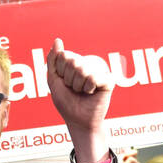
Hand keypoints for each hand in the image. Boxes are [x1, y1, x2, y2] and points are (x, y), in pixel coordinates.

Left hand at [46, 38, 114, 162]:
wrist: (78, 121)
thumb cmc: (66, 103)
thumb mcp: (53, 80)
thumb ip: (53, 60)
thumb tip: (57, 40)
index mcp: (75, 62)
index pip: (64, 56)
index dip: (60, 72)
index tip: (64, 83)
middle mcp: (88, 64)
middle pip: (73, 62)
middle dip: (69, 80)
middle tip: (74, 89)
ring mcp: (99, 71)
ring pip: (82, 70)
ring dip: (78, 86)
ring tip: (83, 92)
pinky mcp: (108, 80)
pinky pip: (94, 78)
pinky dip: (88, 89)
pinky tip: (92, 93)